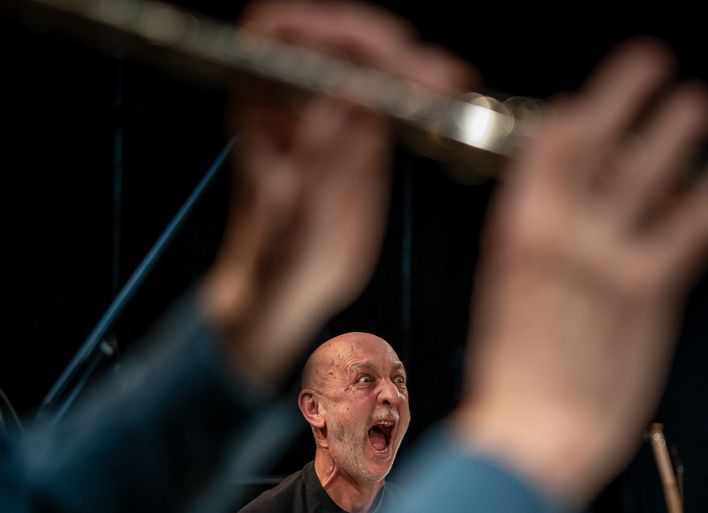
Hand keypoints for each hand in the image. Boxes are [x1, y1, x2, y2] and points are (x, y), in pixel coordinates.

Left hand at [200, 0, 474, 386]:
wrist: (288, 291)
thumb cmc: (274, 259)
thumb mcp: (297, 213)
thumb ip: (324, 152)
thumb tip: (353, 90)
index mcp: (258, 106)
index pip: (281, 32)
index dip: (324, 26)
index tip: (368, 48)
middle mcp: (292, 98)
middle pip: (339, 39)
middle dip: (385, 46)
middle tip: (424, 69)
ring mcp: (330, 110)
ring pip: (373, 62)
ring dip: (413, 64)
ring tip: (449, 79)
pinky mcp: (363, 132)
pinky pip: (394, 98)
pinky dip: (423, 92)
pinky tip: (447, 93)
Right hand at [453, 40, 707, 507]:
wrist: (530, 439)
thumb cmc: (514, 384)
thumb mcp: (506, 301)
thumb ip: (534, 256)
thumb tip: (558, 223)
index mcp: (513, 232)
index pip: (542, 149)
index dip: (571, 116)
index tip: (587, 103)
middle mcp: (556, 231)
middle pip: (594, 137)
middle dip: (624, 92)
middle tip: (650, 63)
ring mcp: (602, 255)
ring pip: (647, 169)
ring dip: (676, 131)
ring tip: (696, 107)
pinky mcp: (645, 289)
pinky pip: (687, 227)